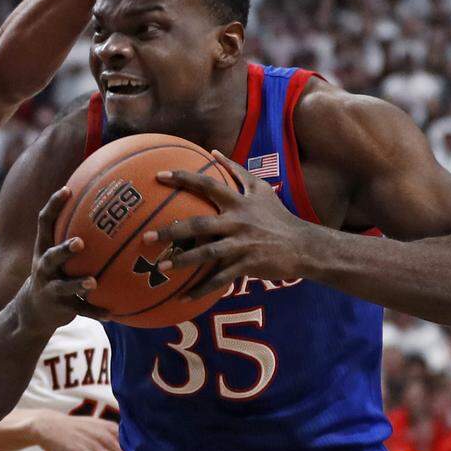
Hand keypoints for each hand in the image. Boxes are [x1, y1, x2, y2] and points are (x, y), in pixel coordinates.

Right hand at [17, 188, 107, 333]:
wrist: (33, 310)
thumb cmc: (53, 272)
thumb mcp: (55, 253)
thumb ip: (73, 231)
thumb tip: (103, 204)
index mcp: (43, 249)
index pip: (44, 223)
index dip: (54, 206)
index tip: (67, 190)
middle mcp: (44, 268)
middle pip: (50, 257)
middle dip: (64, 250)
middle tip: (80, 242)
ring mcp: (50, 289)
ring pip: (62, 286)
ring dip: (77, 284)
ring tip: (92, 282)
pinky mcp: (61, 308)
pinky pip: (80, 310)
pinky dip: (95, 312)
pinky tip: (111, 314)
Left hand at [144, 150, 325, 297]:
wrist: (303, 246)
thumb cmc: (277, 216)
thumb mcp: (261, 189)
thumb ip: (237, 170)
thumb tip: (213, 152)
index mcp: (238, 202)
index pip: (207, 185)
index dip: (184, 178)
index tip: (159, 176)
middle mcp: (237, 221)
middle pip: (199, 224)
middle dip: (172, 230)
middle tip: (147, 236)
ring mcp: (242, 244)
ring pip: (207, 253)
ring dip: (183, 261)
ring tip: (161, 266)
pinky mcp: (247, 265)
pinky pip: (220, 279)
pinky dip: (202, 289)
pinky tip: (184, 298)